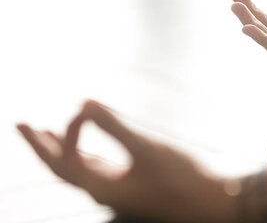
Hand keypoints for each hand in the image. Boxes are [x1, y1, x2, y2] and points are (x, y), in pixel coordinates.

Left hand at [17, 101, 232, 222]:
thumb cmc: (180, 177)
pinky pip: (96, 168)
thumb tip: (84, 102)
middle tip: (19, 123)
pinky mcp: (130, 184)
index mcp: (100, 187)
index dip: (70, 130)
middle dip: (39, 145)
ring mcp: (116, 189)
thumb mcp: (147, 148)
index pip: (68, 157)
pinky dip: (85, 151)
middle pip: (59, 169)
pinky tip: (88, 143)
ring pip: (77, 169)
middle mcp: (102, 191)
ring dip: (59, 149)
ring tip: (44, 132)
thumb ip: (115, 126)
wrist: (210, 201)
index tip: (84, 108)